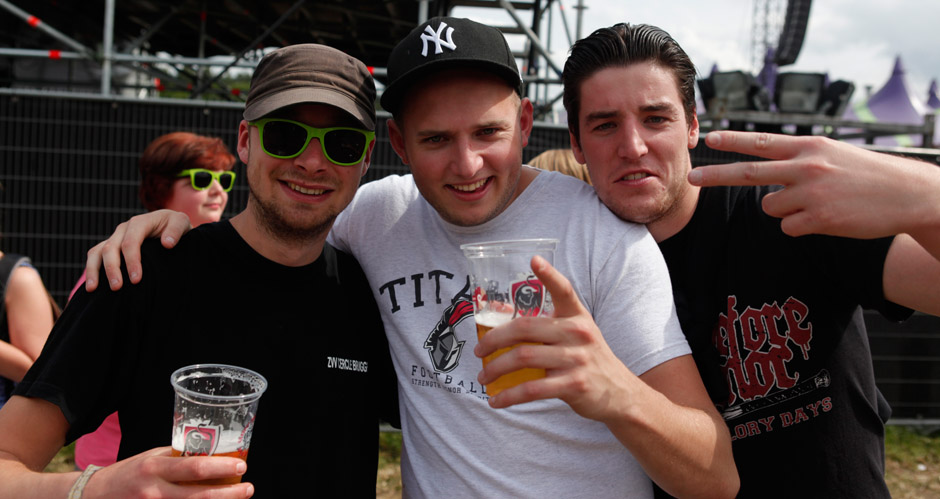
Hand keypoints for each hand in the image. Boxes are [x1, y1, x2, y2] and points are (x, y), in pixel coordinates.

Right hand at [83, 447, 252, 497]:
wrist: (94, 496)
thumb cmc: (129, 472)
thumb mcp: (152, 458)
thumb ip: (178, 459)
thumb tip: (212, 457)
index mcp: (155, 467)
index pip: (194, 468)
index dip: (221, 468)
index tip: (242, 466)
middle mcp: (154, 491)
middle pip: (200, 496)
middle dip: (230, 494)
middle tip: (249, 488)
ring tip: (239, 498)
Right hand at [84, 210, 191, 291]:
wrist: (171, 227)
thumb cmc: (176, 227)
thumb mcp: (181, 223)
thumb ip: (176, 230)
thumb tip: (167, 243)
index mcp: (140, 223)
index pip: (131, 242)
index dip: (132, 261)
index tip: (136, 280)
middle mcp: (124, 229)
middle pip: (111, 248)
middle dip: (112, 269)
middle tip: (117, 288)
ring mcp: (115, 238)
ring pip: (97, 252)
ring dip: (94, 270)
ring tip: (92, 289)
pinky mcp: (110, 247)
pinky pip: (95, 256)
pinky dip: (91, 270)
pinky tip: (91, 287)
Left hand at [474, 255, 637, 422]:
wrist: (620, 393)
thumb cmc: (588, 358)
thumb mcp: (571, 334)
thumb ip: (539, 322)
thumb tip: (497, 311)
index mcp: (577, 316)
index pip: (564, 290)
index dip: (549, 275)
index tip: (534, 260)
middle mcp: (578, 333)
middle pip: (525, 328)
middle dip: (494, 339)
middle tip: (478, 351)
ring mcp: (577, 359)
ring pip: (524, 357)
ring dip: (496, 368)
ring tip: (483, 376)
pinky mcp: (574, 385)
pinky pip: (532, 389)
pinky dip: (509, 396)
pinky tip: (496, 401)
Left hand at [690, 131, 939, 239]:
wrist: (907, 194)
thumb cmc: (867, 175)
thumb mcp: (833, 154)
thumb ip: (800, 159)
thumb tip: (767, 173)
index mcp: (809, 147)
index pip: (762, 142)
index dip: (733, 141)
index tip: (709, 138)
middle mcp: (807, 166)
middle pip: (749, 173)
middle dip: (715, 175)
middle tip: (691, 177)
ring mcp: (812, 193)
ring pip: (770, 206)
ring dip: (784, 209)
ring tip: (817, 203)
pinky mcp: (819, 218)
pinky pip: (788, 227)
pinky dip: (800, 226)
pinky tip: (826, 218)